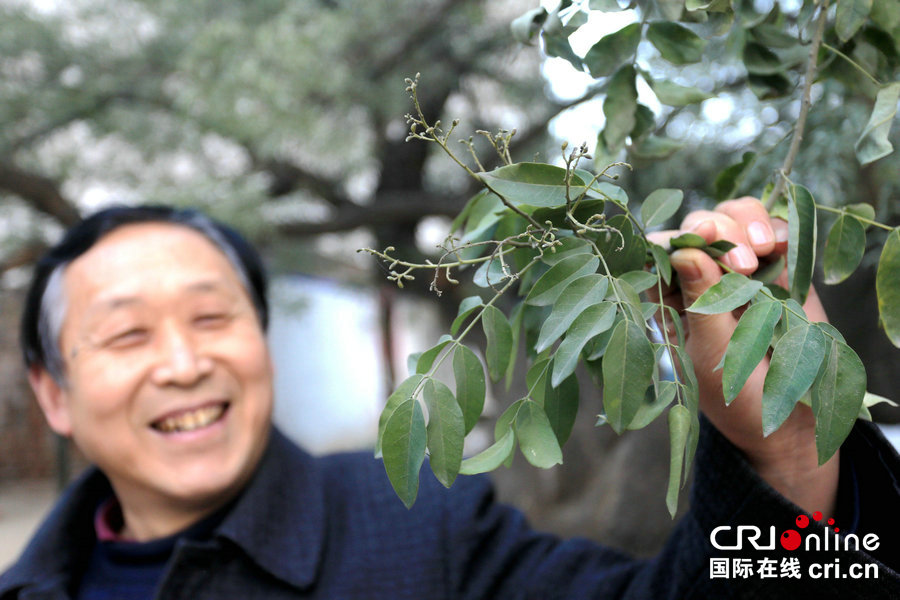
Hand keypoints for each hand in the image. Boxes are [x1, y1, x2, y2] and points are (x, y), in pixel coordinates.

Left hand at [648, 197, 837, 515]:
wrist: (789, 419)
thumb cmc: (734, 393)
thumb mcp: (712, 351)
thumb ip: (703, 302)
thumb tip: (686, 252)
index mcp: (667, 297)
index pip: (660, 253)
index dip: (675, 238)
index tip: (699, 239)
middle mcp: (699, 276)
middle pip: (698, 227)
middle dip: (717, 231)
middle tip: (742, 264)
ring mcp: (739, 268)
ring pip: (734, 217)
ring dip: (746, 223)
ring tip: (763, 250)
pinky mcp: (777, 267)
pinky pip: (774, 229)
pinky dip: (778, 227)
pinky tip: (781, 245)